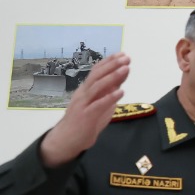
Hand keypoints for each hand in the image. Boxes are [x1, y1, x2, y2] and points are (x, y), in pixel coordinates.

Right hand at [39, 53, 129, 167]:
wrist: (68, 140)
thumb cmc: (86, 120)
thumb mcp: (100, 102)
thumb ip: (109, 89)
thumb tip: (121, 75)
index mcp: (86, 89)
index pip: (97, 71)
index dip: (109, 62)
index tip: (122, 54)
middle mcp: (83, 93)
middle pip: (97, 76)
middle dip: (112, 65)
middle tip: (126, 58)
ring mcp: (83, 104)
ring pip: (97, 87)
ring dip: (112, 77)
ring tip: (126, 69)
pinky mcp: (85, 116)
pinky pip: (98, 105)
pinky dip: (109, 97)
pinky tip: (121, 91)